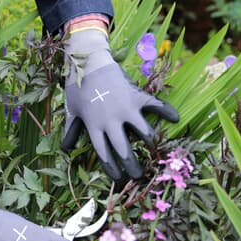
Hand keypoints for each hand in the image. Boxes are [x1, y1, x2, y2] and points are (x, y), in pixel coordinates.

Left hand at [62, 28, 178, 180]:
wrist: (89, 61)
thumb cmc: (77, 87)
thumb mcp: (72, 110)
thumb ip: (71, 130)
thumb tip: (65, 149)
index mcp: (94, 126)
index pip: (104, 154)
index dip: (112, 169)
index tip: (118, 179)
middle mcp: (111, 121)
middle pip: (123, 149)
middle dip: (132, 166)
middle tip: (138, 177)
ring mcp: (126, 108)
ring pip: (143, 133)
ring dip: (150, 145)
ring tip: (156, 155)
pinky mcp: (136, 96)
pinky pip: (155, 105)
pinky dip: (166, 110)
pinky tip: (175, 118)